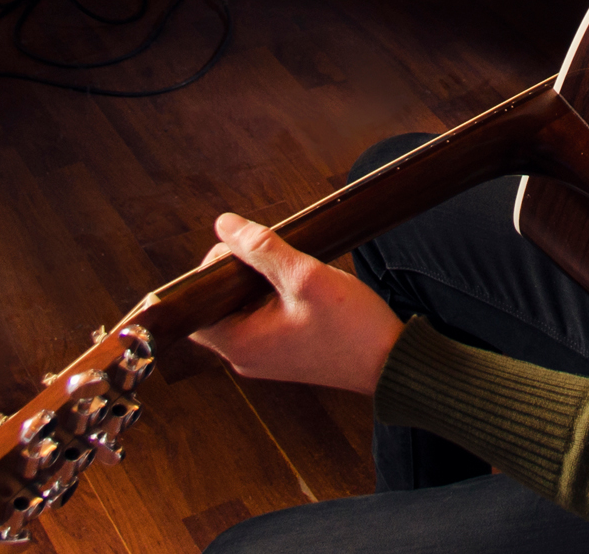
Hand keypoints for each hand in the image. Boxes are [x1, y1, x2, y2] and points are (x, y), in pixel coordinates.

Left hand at [189, 213, 403, 395]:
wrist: (393, 363)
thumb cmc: (353, 328)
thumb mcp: (306, 277)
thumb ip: (263, 249)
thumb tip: (225, 225)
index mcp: (241, 345)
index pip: (195, 307)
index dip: (209, 272)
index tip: (240, 251)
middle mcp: (246, 356)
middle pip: (216, 307)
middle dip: (234, 274)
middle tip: (265, 253)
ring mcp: (265, 357)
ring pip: (239, 311)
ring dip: (254, 283)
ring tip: (285, 266)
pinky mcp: (283, 353)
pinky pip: (260, 319)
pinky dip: (269, 297)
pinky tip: (295, 282)